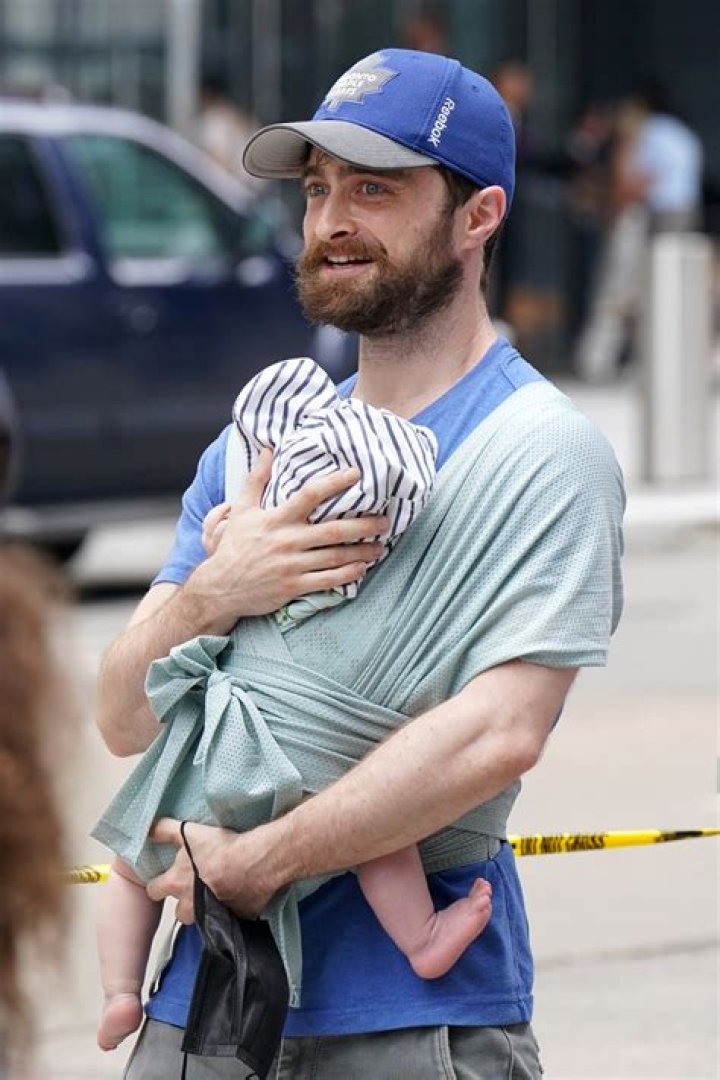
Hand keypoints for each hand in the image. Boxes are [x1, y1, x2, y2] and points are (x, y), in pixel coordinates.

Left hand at [146, 818, 283, 920]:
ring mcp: (211, 915)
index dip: (159, 884)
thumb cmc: (222, 846)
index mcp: (176, 884)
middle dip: (184, 902)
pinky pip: (226, 918)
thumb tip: (147, 831)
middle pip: (178, 912)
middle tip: (195, 887)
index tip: (167, 878)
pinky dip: (228, 910)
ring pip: (200, 918)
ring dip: (204, 909)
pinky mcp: (233, 918)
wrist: (256, 860)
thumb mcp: (189, 832)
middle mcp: (190, 905)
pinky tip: (235, 895)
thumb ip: (164, 830)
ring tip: (215, 893)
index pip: (153, 891)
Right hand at [185, 449, 386, 632]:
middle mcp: (287, 541)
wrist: (220, 587)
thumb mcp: (242, 509)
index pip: (310, 495)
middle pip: (334, 530)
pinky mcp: (294, 587)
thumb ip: (256, 479)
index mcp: (276, 519)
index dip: (335, 482)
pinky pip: (328, 580)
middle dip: (363, 524)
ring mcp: (292, 566)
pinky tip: (362, 568)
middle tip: (384, 520)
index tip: (356, 473)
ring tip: (380, 546)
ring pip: (336, 557)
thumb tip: (268, 449)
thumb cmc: (235, 546)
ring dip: (362, 551)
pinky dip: (348, 574)